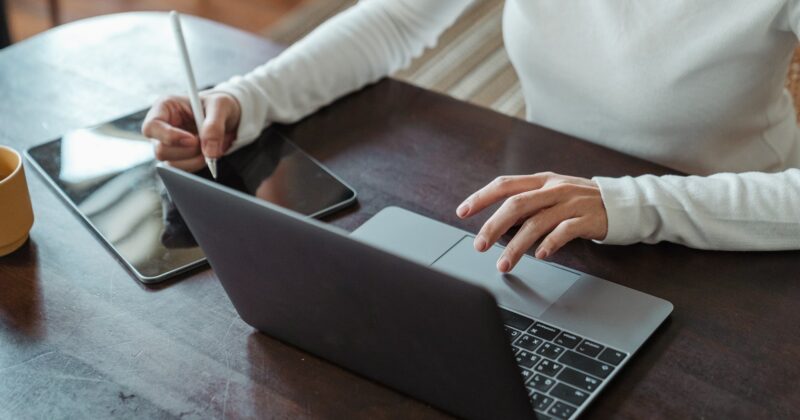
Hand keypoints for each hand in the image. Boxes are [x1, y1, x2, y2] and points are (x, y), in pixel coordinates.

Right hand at [142, 93, 240, 171]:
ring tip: (211, 146)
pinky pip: (183, 170)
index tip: (193, 139)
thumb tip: (209, 152)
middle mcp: (161, 128)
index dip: (170, 136)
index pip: (151, 127)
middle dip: (188, 151)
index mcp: (164, 107)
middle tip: (207, 143)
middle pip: (160, 150)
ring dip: (195, 160)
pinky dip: (198, 164)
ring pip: (172, 164)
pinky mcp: (177, 158)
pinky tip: (208, 153)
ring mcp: (167, 145)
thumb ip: (214, 126)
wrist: (227, 116)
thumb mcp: (221, 105)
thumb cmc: (218, 105)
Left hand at [456, 172, 607, 271]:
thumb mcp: (552, 195)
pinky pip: (564, 231)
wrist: (622, 203)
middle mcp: (554, 188)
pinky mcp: (587, 218)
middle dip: (494, 226)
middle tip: (479, 246)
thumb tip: (498, 223)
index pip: (505, 185)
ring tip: (504, 264)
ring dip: (517, 246)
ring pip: (536, 222)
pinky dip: (549, 244)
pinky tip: (540, 256)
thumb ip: (528, 204)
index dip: (481, 197)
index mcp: (541, 181)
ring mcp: (571, 203)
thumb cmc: (580, 202)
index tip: (462, 211)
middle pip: (516, 204)